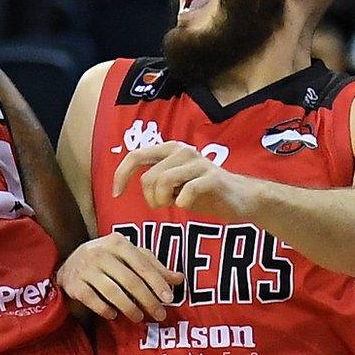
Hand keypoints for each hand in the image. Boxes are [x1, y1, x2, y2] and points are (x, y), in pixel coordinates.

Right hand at [56, 233, 183, 322]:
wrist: (68, 265)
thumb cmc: (107, 261)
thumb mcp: (129, 258)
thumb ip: (153, 267)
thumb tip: (179, 279)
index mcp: (117, 243)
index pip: (142, 264)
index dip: (157, 282)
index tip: (169, 299)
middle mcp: (100, 253)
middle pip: (130, 280)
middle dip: (148, 300)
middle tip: (159, 315)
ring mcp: (85, 268)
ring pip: (113, 292)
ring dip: (129, 307)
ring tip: (139, 317)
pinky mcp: (73, 284)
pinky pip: (93, 301)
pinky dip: (105, 309)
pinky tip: (114, 315)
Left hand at [114, 142, 258, 218]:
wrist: (238, 198)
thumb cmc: (200, 191)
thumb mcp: (171, 181)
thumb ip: (151, 176)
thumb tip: (122, 180)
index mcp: (170, 149)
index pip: (135, 156)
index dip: (121, 175)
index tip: (116, 194)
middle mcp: (183, 151)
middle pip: (148, 177)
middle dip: (151, 198)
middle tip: (164, 204)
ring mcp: (198, 163)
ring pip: (163, 183)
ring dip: (164, 201)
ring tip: (176, 203)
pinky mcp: (212, 178)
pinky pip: (186, 193)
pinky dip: (182, 204)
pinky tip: (188, 205)